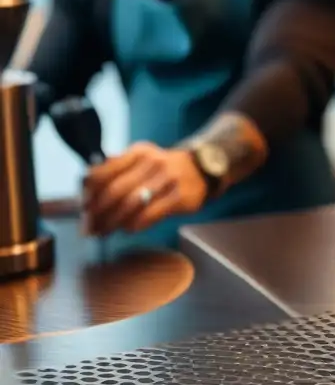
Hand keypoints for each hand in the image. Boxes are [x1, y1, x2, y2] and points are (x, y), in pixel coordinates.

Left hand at [81, 143, 207, 236]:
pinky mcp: (179, 198)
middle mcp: (152, 163)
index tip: (82, 206)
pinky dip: (134, 225)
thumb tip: (84, 183)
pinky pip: (149, 215)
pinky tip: (127, 229)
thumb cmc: (164, 168)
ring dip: (112, 222)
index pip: (104, 171)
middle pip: (115, 190)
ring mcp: (167, 180)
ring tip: (103, 231)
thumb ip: (116, 167)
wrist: (203, 169)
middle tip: (88, 226)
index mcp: (138, 152)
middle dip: (97, 212)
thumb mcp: (142, 159)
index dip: (88, 192)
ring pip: (130, 205)